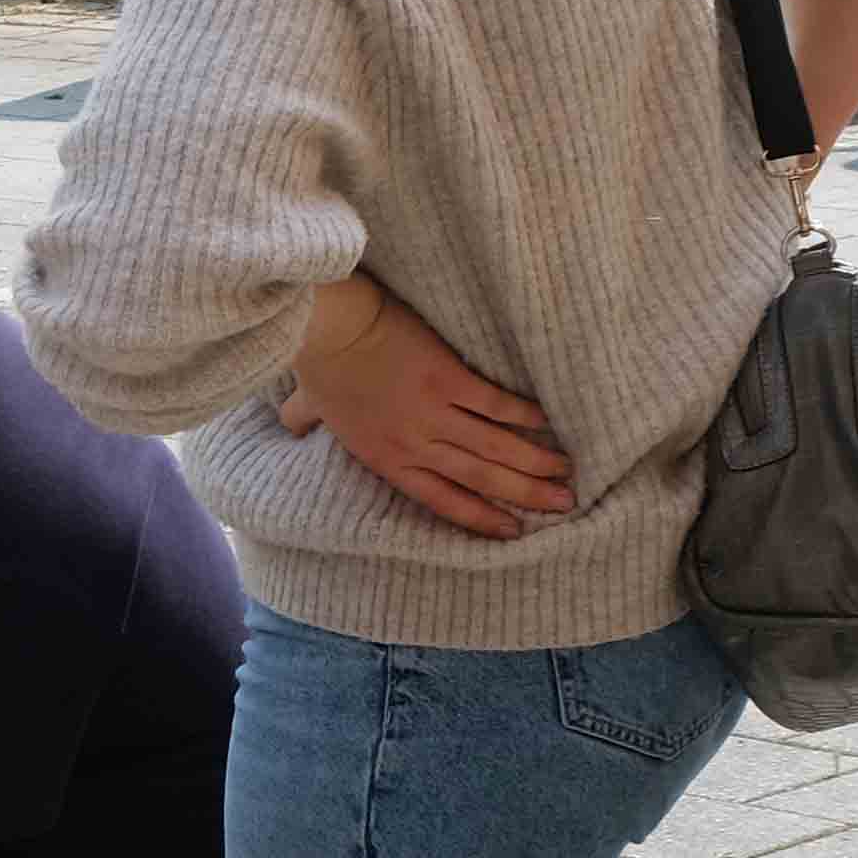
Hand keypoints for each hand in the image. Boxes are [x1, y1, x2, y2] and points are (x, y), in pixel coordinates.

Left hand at [281, 279, 567, 541]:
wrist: (329, 327)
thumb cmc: (318, 363)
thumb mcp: (308, 407)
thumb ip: (305, 423)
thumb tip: (290, 427)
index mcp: (384, 458)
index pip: (441, 499)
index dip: (480, 517)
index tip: (513, 530)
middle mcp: (414, 444)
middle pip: (479, 478)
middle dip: (524, 494)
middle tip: (562, 505)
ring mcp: (433, 413)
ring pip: (495, 447)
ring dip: (535, 461)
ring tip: (566, 472)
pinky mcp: (448, 379)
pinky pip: (495, 404)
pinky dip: (523, 415)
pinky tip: (549, 423)